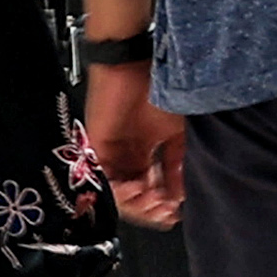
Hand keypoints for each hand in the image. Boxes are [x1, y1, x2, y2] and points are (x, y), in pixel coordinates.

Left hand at [87, 60, 185, 220]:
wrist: (135, 65)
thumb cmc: (159, 89)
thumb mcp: (177, 135)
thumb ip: (177, 166)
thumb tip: (180, 195)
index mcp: (145, 152)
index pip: (151, 189)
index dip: (163, 205)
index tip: (175, 212)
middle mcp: (127, 156)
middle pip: (135, 197)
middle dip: (152, 209)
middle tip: (166, 211)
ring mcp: (111, 155)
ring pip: (120, 194)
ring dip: (139, 204)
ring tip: (154, 201)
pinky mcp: (97, 150)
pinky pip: (106, 182)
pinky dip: (122, 192)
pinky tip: (139, 189)